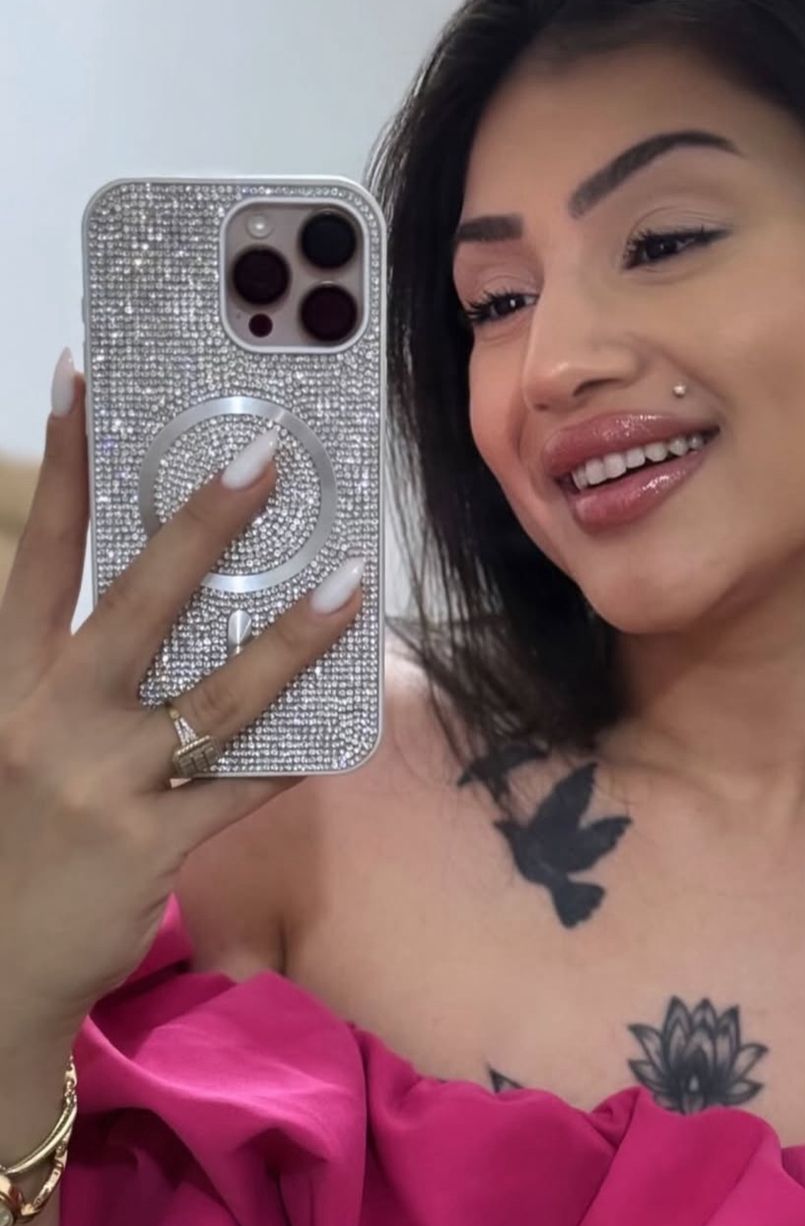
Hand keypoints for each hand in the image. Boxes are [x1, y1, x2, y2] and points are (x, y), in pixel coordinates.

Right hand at [0, 360, 364, 1037]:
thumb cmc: (8, 843)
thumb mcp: (13, 742)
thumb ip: (63, 677)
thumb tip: (156, 609)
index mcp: (9, 683)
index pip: (40, 555)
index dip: (65, 465)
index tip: (83, 377)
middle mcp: (52, 718)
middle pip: (135, 600)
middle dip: (204, 523)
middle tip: (265, 453)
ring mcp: (102, 784)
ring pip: (215, 694)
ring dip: (290, 635)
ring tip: (350, 582)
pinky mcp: (148, 849)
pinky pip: (242, 789)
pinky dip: (294, 755)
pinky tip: (344, 722)